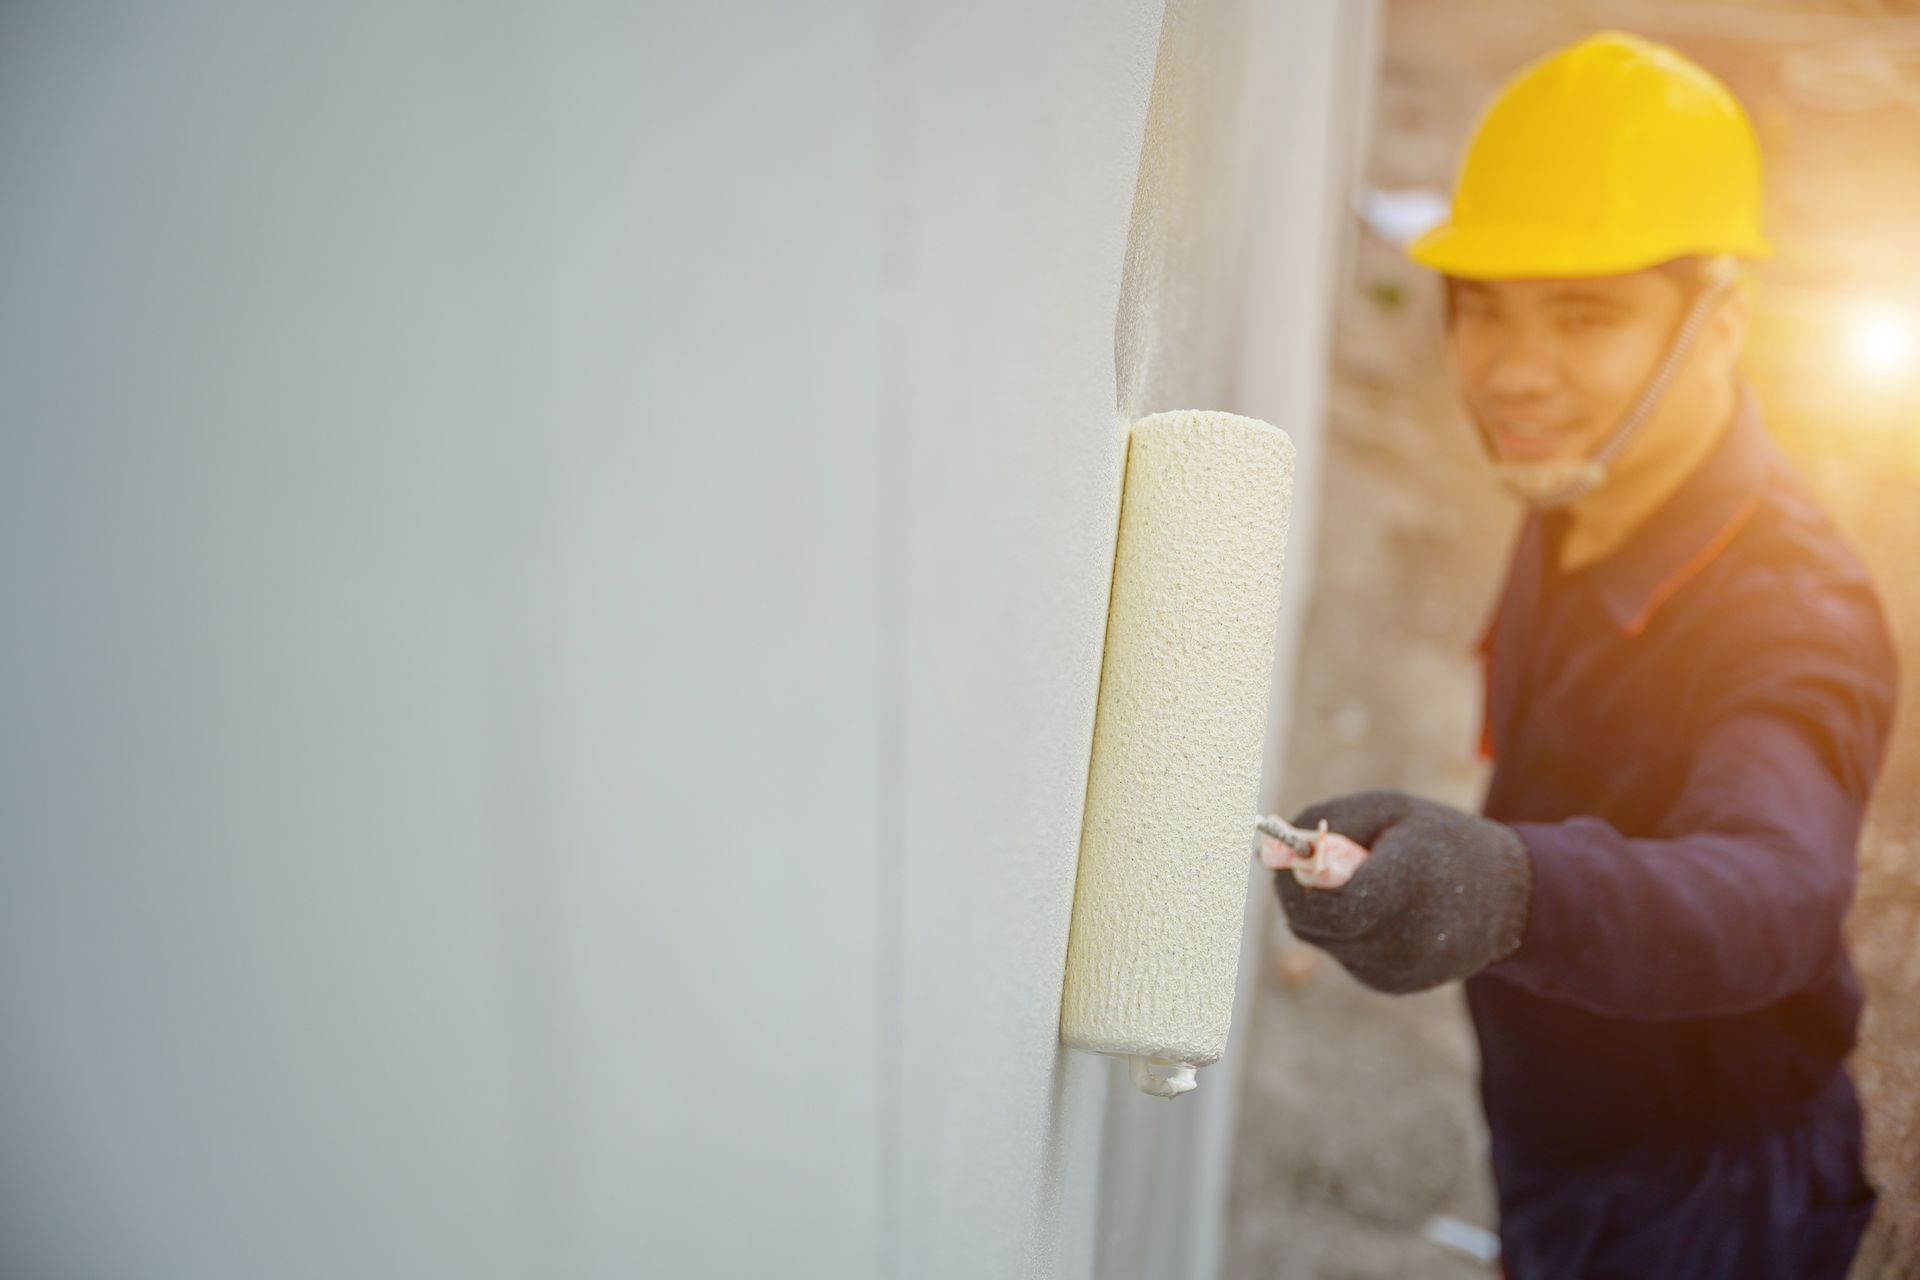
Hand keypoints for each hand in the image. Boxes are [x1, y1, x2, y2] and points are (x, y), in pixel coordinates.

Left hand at [1272, 789, 1531, 993]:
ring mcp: (1396, 969)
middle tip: (1329, 858)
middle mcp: (1401, 939)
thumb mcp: (1387, 809)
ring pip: (1320, 937)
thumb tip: (1270, 852)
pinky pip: (1341, 951)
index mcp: (1406, 886)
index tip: (1303, 850)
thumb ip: (1325, 824)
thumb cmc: (1440, 841)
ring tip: (1368, 881)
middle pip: (1311, 921)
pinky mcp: (1390, 984)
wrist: (1509, 899)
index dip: (1300, 876)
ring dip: (1324, 907)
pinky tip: (1382, 909)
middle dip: (1304, 888)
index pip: (1326, 900)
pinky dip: (1345, 927)